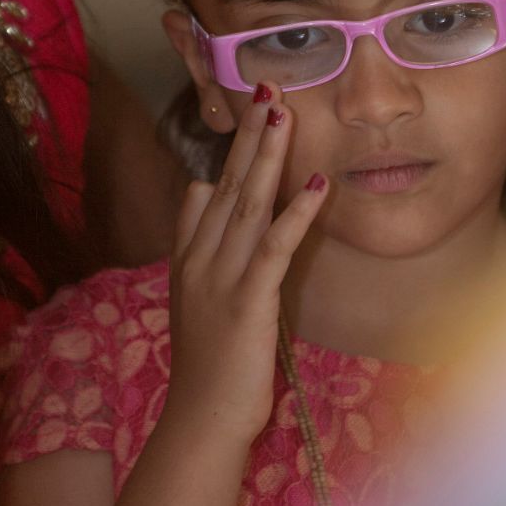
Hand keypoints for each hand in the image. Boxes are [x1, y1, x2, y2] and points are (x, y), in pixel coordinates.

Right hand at [165, 87, 326, 443]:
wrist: (201, 419)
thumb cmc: (209, 363)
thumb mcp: (196, 295)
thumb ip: (198, 242)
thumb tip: (203, 190)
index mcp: (189, 257)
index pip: (208, 189)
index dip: (230, 148)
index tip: (249, 107)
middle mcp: (201, 258)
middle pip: (228, 183)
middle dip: (249, 134)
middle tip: (266, 86)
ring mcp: (221, 278)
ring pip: (246, 203)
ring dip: (267, 155)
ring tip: (282, 112)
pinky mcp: (248, 302)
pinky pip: (273, 247)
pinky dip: (295, 213)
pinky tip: (316, 183)